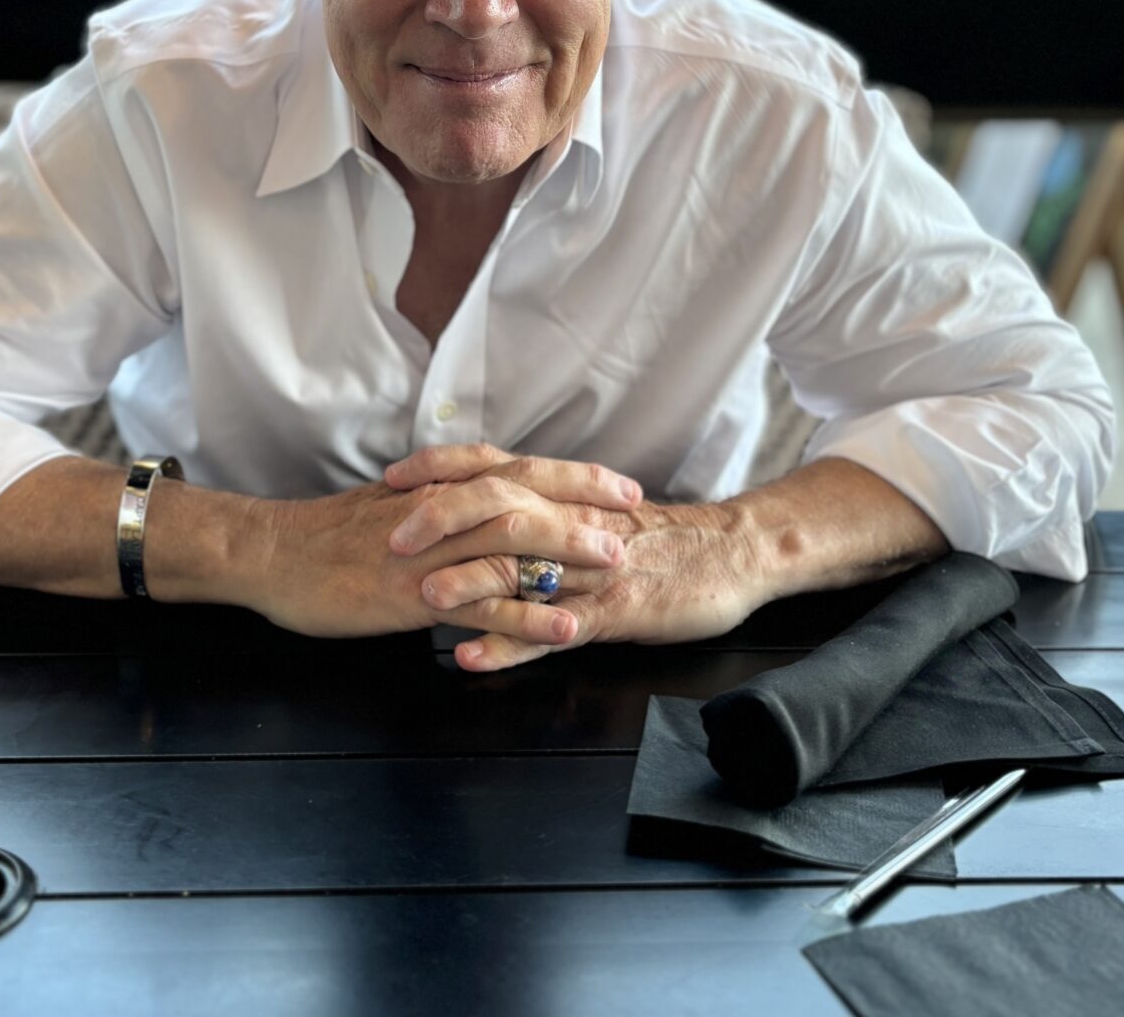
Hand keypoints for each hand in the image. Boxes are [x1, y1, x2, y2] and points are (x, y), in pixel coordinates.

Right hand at [238, 474, 629, 648]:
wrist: (273, 555)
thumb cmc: (327, 535)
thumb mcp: (391, 506)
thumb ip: (440, 503)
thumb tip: (479, 503)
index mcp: (440, 488)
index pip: (519, 469)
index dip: (574, 476)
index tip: (619, 485)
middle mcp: (442, 511)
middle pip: (527, 495)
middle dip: (585, 505)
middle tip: (633, 517)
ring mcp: (431, 553)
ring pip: (511, 544)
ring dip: (567, 553)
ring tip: (614, 565)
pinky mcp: (415, 596)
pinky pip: (482, 604)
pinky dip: (528, 616)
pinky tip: (564, 628)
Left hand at [382, 444, 765, 671]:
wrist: (732, 555)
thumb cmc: (660, 538)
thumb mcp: (597, 511)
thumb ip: (546, 507)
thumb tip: (487, 504)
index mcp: (563, 495)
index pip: (492, 466)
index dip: (440, 469)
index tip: (391, 478)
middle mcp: (570, 522)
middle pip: (498, 506)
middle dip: (441, 518)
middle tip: (391, 534)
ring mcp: (590, 569)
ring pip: (523, 567)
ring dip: (469, 581)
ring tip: (422, 596)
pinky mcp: (612, 612)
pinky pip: (552, 628)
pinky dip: (509, 644)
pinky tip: (471, 657)